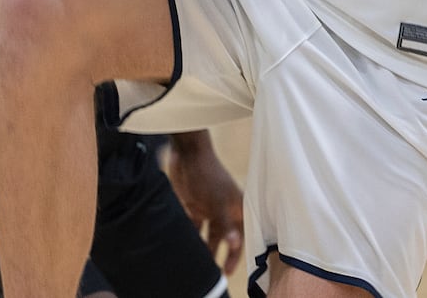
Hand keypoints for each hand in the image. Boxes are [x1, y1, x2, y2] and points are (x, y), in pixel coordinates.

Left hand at [167, 133, 243, 273]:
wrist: (187, 152)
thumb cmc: (208, 173)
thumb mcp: (217, 201)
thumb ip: (226, 224)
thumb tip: (235, 244)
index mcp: (236, 206)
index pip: (241, 234)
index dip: (236, 252)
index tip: (227, 271)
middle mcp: (224, 209)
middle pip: (224, 237)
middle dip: (219, 253)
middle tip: (214, 272)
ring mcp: (208, 207)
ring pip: (208, 234)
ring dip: (204, 247)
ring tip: (199, 265)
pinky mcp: (193, 205)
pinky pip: (193, 227)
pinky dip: (191, 236)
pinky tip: (185, 248)